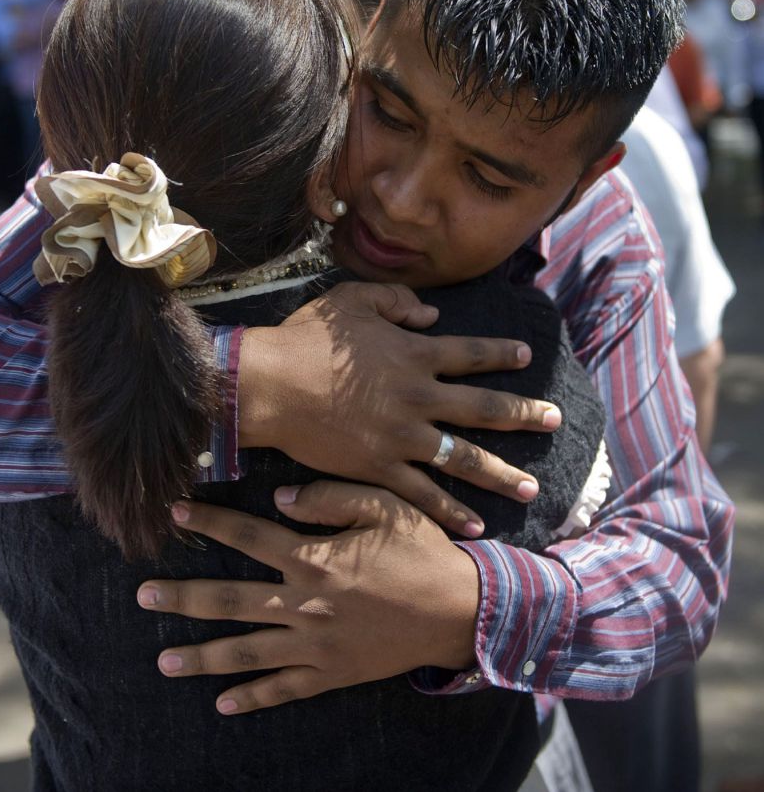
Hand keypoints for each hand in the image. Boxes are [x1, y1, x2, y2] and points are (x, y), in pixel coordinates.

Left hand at [137, 481, 479, 714]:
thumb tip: (279, 496)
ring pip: (245, 651)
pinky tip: (221, 702)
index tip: (174, 511)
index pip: (246, 535)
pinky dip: (251, 697)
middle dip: (182, 598)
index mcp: (312, 557)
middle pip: (229, 600)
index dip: (209, 521)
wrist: (461, 611)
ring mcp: (314, 644)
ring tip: (162, 662)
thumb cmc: (422, 551)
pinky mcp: (332, 673)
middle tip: (142, 597)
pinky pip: (283, 689)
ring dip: (201, 656)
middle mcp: (303, 604)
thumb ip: (327, 497)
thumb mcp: (382, 506)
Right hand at [238, 281, 557, 535]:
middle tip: (554, 419)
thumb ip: (396, 302)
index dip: (501, 353)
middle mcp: (419, 397)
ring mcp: (402, 437)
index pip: (471, 353)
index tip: (526, 355)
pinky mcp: (379, 468)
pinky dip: (450, 511)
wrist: (270, 385)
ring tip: (531, 488)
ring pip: (464, 458)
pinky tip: (475, 525)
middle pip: (483, 408)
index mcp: (414, 354)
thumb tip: (430, 315)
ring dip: (501, 474)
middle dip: (523, 414)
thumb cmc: (306, 338)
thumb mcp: (351, 300)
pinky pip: (423, 494)